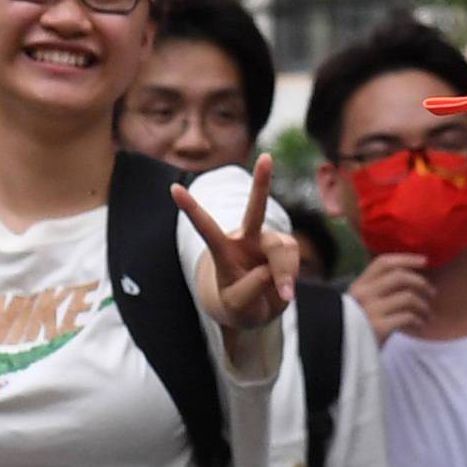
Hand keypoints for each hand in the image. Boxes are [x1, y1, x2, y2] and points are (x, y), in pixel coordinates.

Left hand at [176, 160, 290, 334]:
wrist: (257, 309)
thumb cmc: (239, 305)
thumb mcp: (237, 306)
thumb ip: (250, 289)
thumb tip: (271, 270)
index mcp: (223, 251)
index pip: (206, 228)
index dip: (192, 209)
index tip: (173, 188)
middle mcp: (245, 239)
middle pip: (256, 210)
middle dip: (262, 183)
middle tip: (267, 157)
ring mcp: (266, 242)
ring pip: (282, 249)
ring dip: (284, 273)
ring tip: (284, 295)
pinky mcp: (285, 248)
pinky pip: (293, 257)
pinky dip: (291, 275)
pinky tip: (285, 291)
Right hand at [349, 251, 437, 341]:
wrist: (345, 356)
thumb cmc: (357, 329)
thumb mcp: (359, 304)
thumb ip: (376, 290)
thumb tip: (409, 277)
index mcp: (358, 285)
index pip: (384, 263)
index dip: (406, 259)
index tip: (425, 261)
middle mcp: (363, 294)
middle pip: (400, 276)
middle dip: (421, 283)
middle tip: (432, 293)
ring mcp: (370, 310)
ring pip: (408, 297)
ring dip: (424, 305)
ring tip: (428, 315)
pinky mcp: (379, 328)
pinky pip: (408, 316)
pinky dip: (419, 320)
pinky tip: (420, 325)